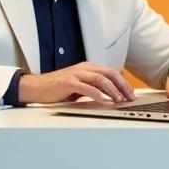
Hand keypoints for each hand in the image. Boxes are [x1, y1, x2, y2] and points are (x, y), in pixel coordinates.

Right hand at [18, 63, 135, 104]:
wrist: (37, 87)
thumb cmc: (57, 88)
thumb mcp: (79, 86)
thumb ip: (93, 87)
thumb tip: (110, 96)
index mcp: (88, 68)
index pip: (111, 72)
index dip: (123, 83)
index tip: (131, 94)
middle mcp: (84, 68)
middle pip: (110, 73)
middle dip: (122, 85)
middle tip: (130, 97)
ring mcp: (77, 74)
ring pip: (101, 78)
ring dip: (113, 90)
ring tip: (120, 99)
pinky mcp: (69, 82)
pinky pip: (87, 87)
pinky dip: (97, 94)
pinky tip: (103, 101)